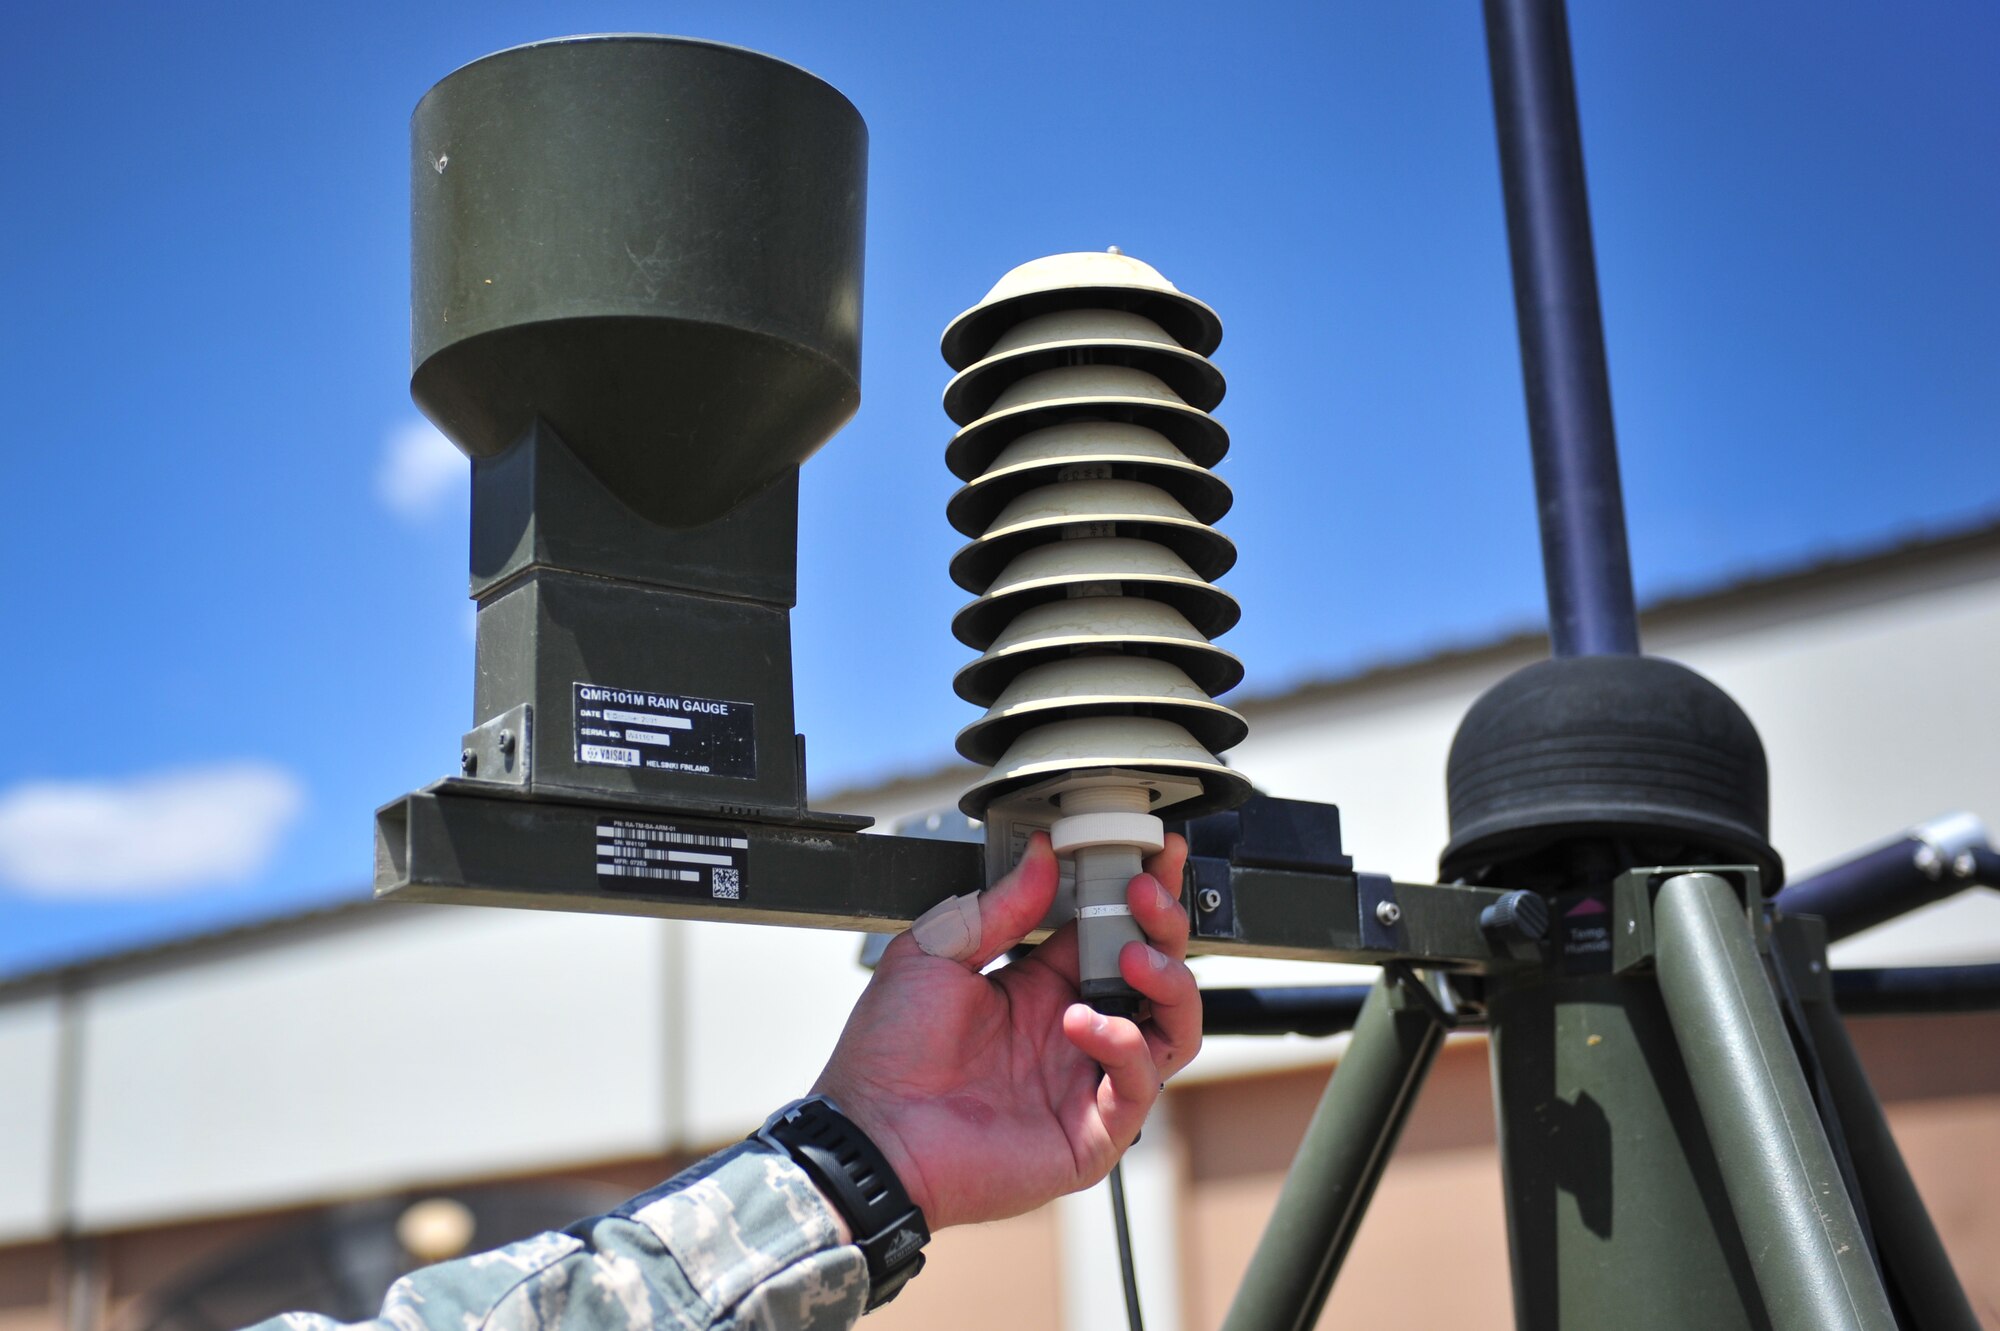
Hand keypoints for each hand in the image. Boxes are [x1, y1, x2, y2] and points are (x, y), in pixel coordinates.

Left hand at [811, 832, 1198, 1229]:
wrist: (870, 1133)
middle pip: (1154, 975)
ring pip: (1172, 1029)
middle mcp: (1072, 1031)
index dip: (1138, 896)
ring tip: (1132, 959)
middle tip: (1147, 895)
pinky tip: (1082, 1024)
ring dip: (1167, 984)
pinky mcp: (1091, 1132)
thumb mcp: (935, 954)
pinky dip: (1125, 1047)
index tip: (1154, 856)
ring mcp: (1086, 1081)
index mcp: (1039, 987)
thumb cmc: (888, 1056)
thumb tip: (1040, 857)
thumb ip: (997, 907)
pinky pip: (1140, 1084)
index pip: (1112, 934)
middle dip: (1163, 927)